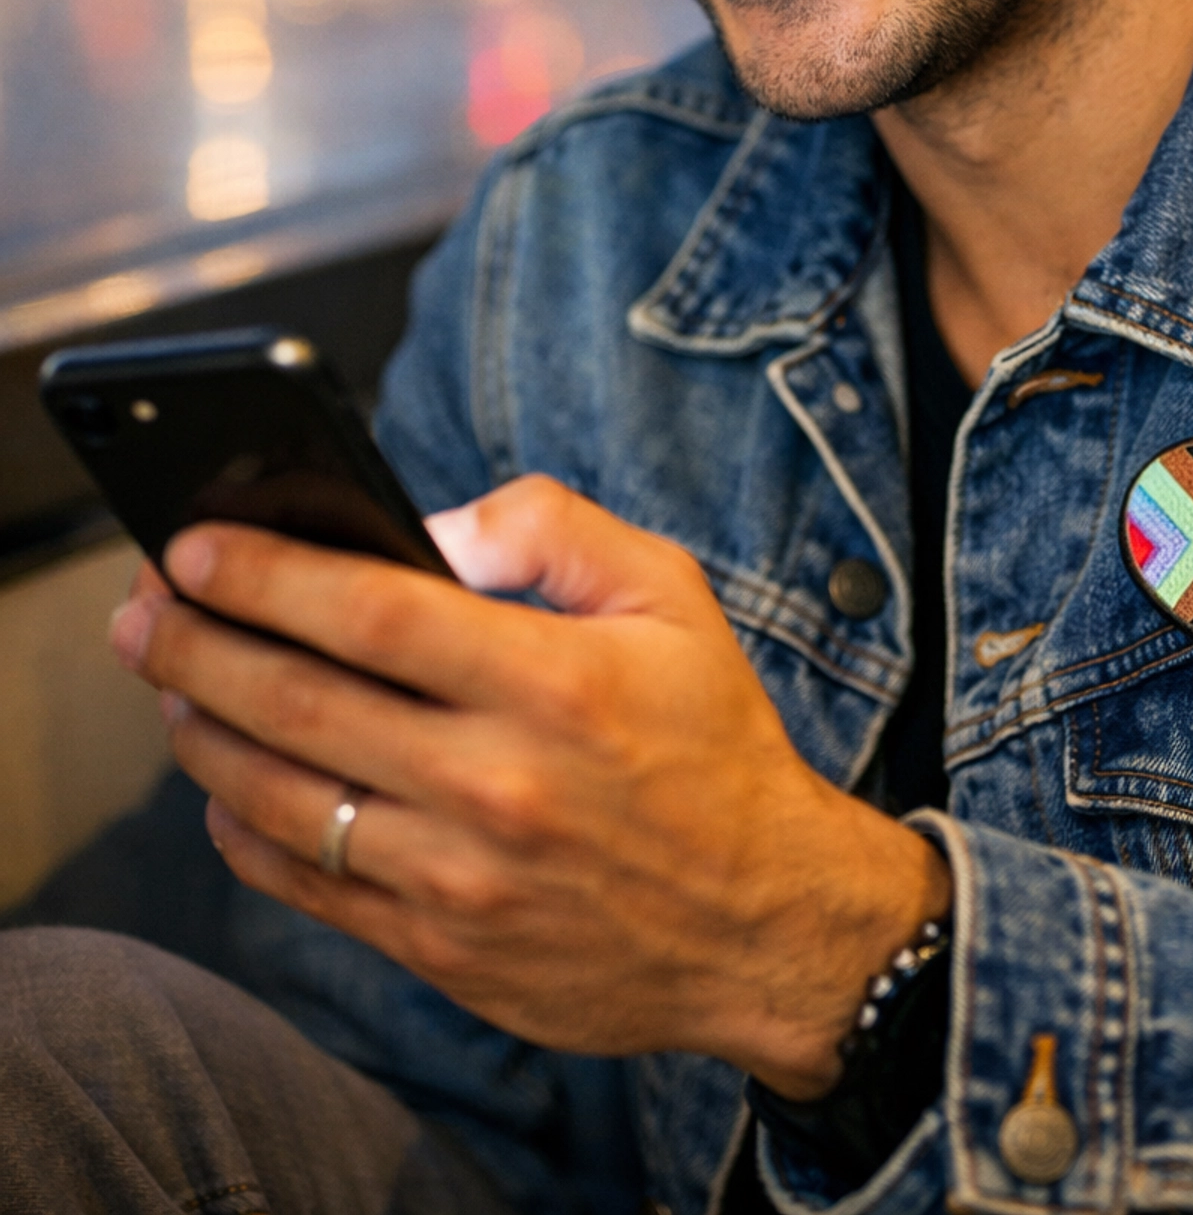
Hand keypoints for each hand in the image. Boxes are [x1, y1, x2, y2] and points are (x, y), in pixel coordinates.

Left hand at [108, 479, 949, 1094]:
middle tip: (143, 609)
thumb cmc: (711, 741)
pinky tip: (229, 786)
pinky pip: (312, 889)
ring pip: (287, 801)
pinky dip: (248, 832)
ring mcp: (464, 879)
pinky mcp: (445, 951)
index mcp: (557, 683)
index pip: (374, 614)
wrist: (763, 921)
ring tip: (173, 687)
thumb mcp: (671, 593)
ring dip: (207, 735)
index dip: (269, 573)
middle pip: (302, 703)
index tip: (197, 542)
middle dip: (198, 646)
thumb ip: (552, 527)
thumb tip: (430, 528)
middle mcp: (501, 784)